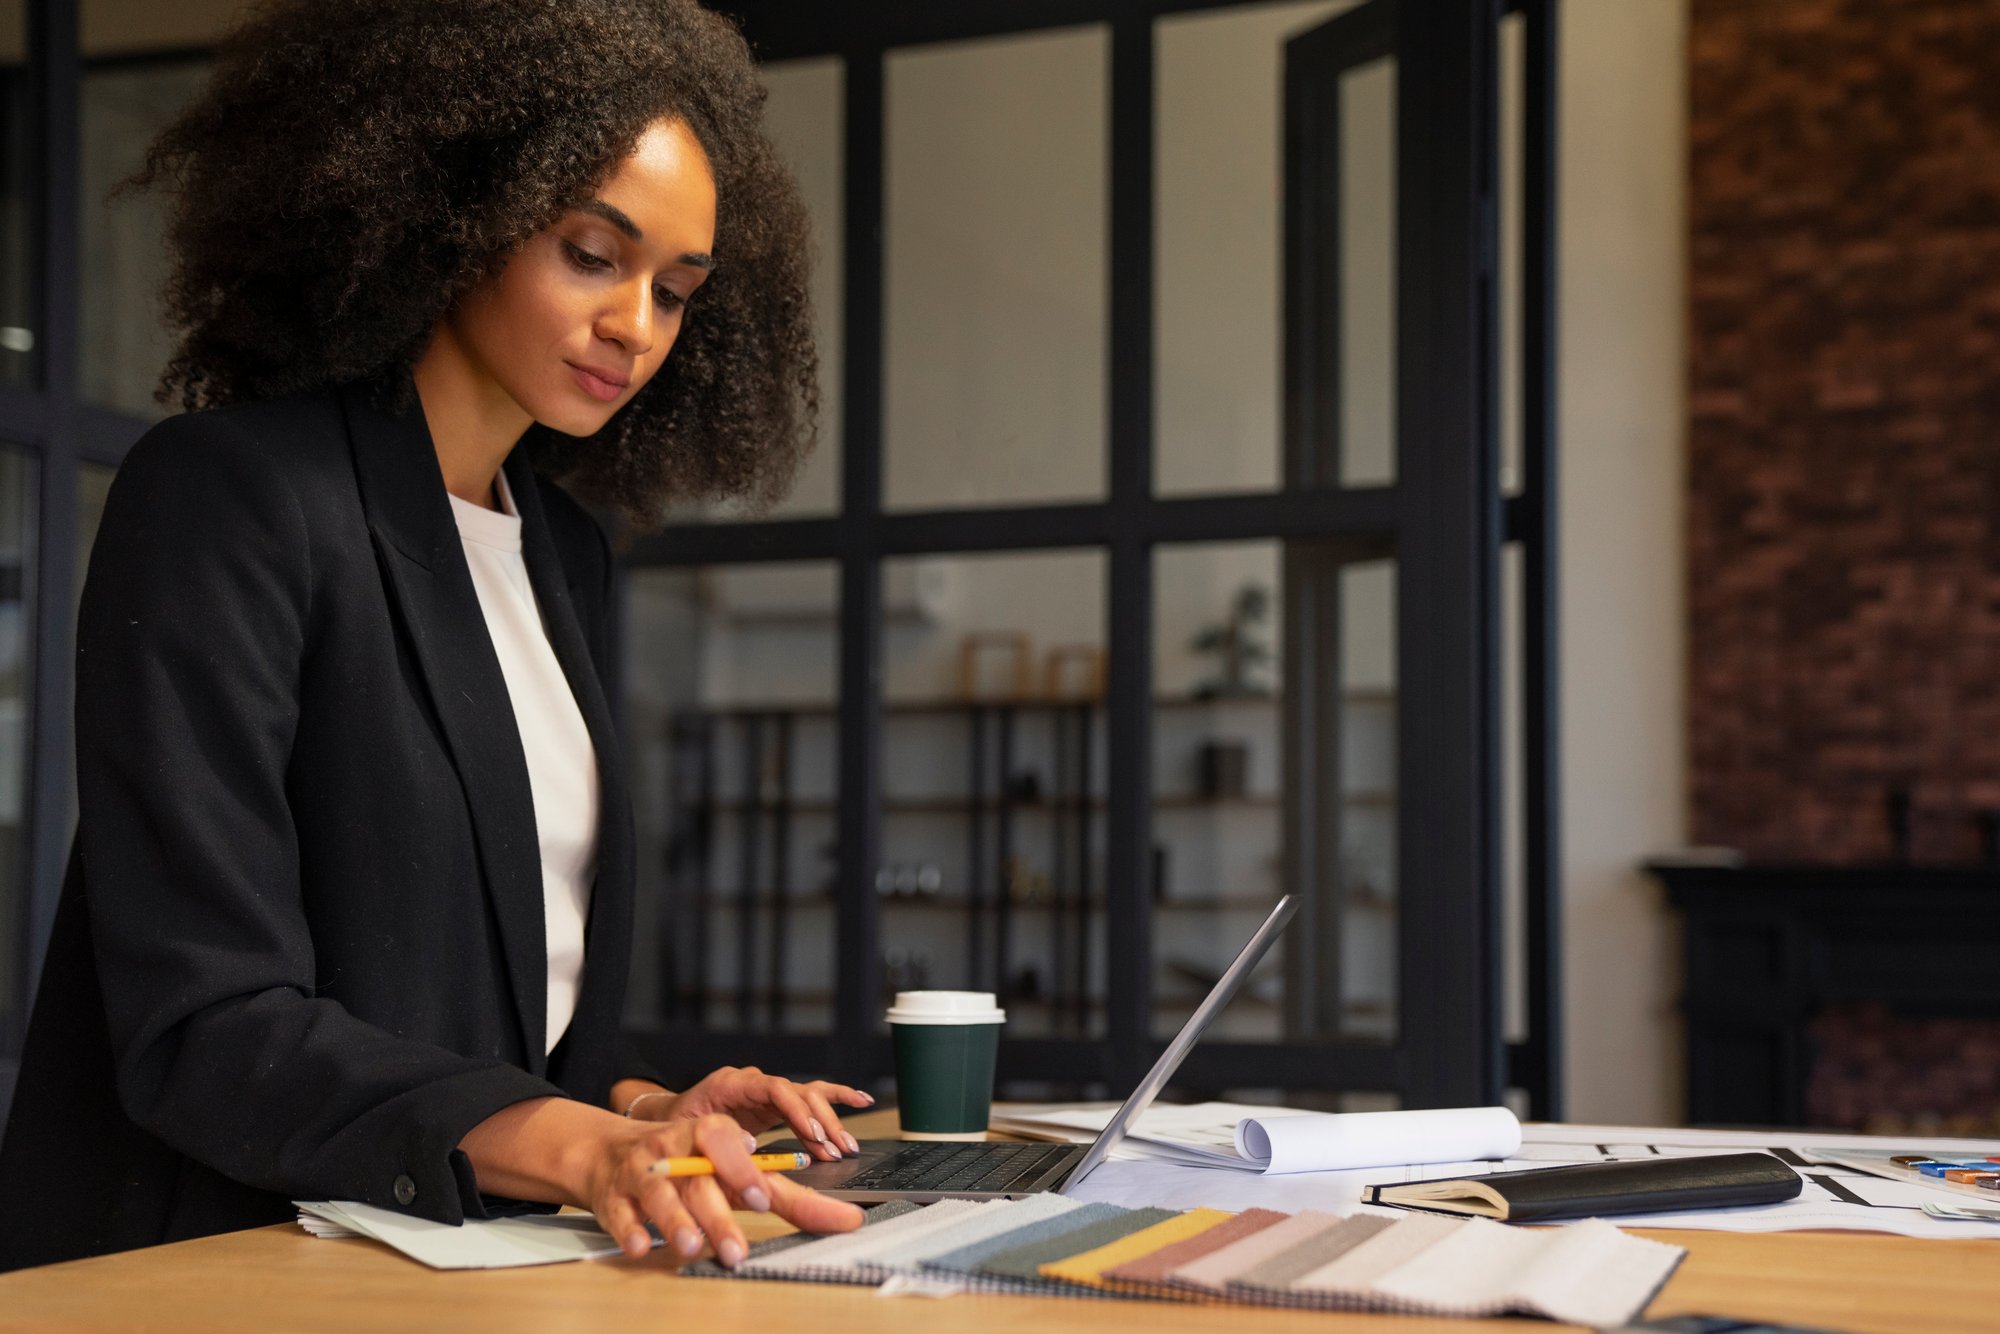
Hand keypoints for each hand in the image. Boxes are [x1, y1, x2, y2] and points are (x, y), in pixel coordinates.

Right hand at [586, 1111, 863, 1264]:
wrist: (615, 1155)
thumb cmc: (692, 1165)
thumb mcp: (739, 1174)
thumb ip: (791, 1196)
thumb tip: (848, 1218)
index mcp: (709, 1134)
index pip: (727, 1140)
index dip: (743, 1168)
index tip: (762, 1195)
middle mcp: (675, 1148)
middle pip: (698, 1180)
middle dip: (716, 1215)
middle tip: (735, 1249)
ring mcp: (642, 1172)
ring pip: (659, 1195)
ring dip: (675, 1222)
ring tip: (691, 1246)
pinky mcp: (613, 1197)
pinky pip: (620, 1214)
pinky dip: (631, 1231)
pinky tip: (643, 1247)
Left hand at [636, 1065, 873, 1161]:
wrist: (668, 1119)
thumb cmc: (675, 1127)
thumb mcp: (689, 1133)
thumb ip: (717, 1139)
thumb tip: (748, 1152)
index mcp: (733, 1084)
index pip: (776, 1089)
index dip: (797, 1112)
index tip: (812, 1136)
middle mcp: (755, 1082)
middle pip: (799, 1093)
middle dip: (822, 1122)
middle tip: (836, 1150)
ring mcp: (767, 1091)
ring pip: (809, 1096)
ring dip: (831, 1121)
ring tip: (847, 1146)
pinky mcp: (776, 1103)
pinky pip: (811, 1095)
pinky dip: (837, 1097)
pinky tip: (861, 1100)